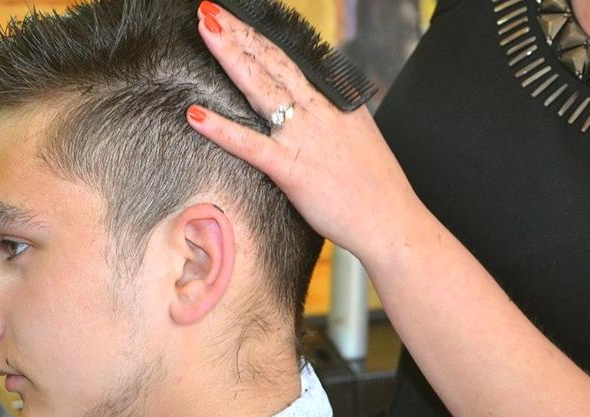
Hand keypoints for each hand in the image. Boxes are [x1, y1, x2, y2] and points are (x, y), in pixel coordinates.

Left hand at [188, 1, 419, 258]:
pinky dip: (222, 129)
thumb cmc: (375, 189)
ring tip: (205, 32)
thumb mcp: (358, 137)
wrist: (393, 222)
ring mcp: (305, 138)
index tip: (237, 20)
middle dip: (240, 33)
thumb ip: (333, 117)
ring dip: (231, 57)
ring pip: (261, 88)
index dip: (261, 38)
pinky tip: (196, 114)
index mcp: (335, 102)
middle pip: (272, 62)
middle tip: (210, 11)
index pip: (291, 60)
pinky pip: (250, 145)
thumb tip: (315, 107)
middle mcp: (320, 111)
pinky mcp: (292, 170)